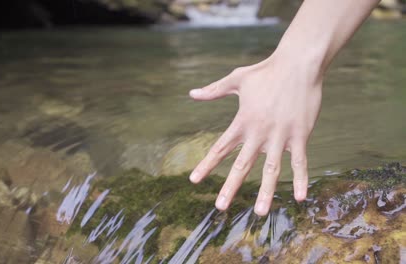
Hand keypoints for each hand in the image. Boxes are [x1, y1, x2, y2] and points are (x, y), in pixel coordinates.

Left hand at [188, 53, 322, 215]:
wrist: (298, 63)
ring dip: (266, 192)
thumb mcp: (236, 79)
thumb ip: (213, 90)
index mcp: (242, 122)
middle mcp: (259, 133)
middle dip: (230, 187)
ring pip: (271, 170)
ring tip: (260, 212)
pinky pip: (300, 162)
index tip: (194, 180)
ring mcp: (280, 135)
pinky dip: (301, 179)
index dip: (206, 165)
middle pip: (242, 165)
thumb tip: (191, 94)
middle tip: (220, 206)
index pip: (220, 148)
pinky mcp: (300, 135)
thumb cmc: (266, 71)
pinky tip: (300, 198)